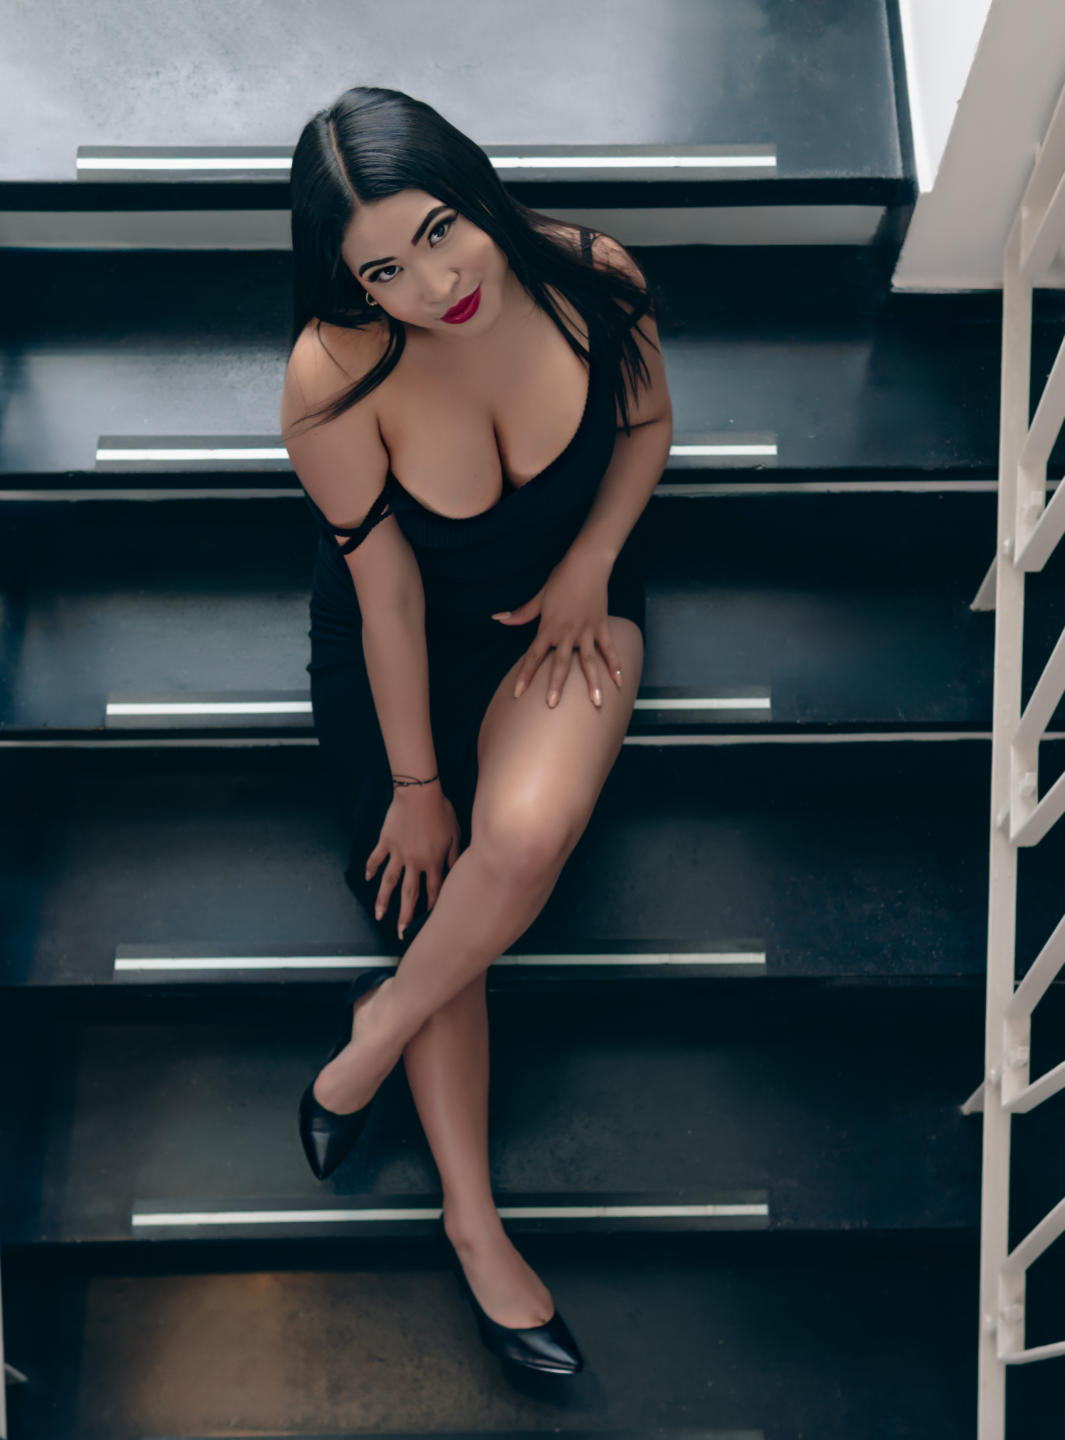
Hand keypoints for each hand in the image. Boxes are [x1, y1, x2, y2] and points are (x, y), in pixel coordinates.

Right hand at [365, 785, 461, 939]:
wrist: (419, 794)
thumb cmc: (441, 811)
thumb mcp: (455, 834)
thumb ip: (454, 856)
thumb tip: (455, 872)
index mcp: (433, 861)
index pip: (433, 890)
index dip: (431, 907)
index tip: (428, 922)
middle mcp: (414, 862)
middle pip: (410, 893)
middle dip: (405, 915)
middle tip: (400, 932)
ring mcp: (398, 853)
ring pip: (389, 881)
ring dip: (383, 900)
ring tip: (378, 915)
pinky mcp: (386, 841)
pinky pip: (376, 858)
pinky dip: (371, 868)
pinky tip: (367, 879)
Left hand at [490, 548, 624, 707]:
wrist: (586, 564)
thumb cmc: (560, 579)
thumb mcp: (539, 597)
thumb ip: (521, 613)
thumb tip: (498, 618)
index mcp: (548, 627)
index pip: (533, 656)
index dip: (525, 675)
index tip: (518, 694)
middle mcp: (567, 633)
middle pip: (560, 664)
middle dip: (555, 686)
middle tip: (552, 705)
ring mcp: (586, 631)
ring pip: (589, 662)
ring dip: (592, 683)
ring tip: (596, 703)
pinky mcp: (602, 626)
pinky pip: (609, 649)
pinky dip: (615, 665)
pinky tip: (620, 682)